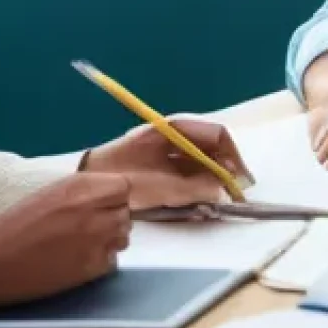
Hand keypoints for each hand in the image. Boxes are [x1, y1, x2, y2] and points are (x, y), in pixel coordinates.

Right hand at [0, 173, 130, 305]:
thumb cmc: (14, 227)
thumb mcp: (50, 193)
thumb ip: (83, 191)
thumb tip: (108, 194)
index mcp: (79, 187)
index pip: (124, 186)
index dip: (115, 196)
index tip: (104, 204)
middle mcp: (92, 209)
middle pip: (125, 211)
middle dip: (112, 217)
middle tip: (91, 226)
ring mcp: (95, 238)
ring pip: (124, 235)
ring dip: (111, 239)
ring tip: (84, 243)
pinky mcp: (92, 266)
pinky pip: (113, 259)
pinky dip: (102, 260)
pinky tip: (78, 260)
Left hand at [84, 115, 253, 208]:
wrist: (86, 182)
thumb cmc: (122, 177)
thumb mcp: (160, 185)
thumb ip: (194, 188)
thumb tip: (223, 190)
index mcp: (175, 128)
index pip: (217, 135)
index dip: (233, 157)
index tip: (241, 180)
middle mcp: (175, 135)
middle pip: (211, 148)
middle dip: (224, 171)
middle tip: (232, 195)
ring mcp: (167, 149)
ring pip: (201, 161)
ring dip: (212, 179)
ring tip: (216, 200)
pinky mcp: (159, 164)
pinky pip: (188, 171)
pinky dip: (197, 183)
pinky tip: (197, 199)